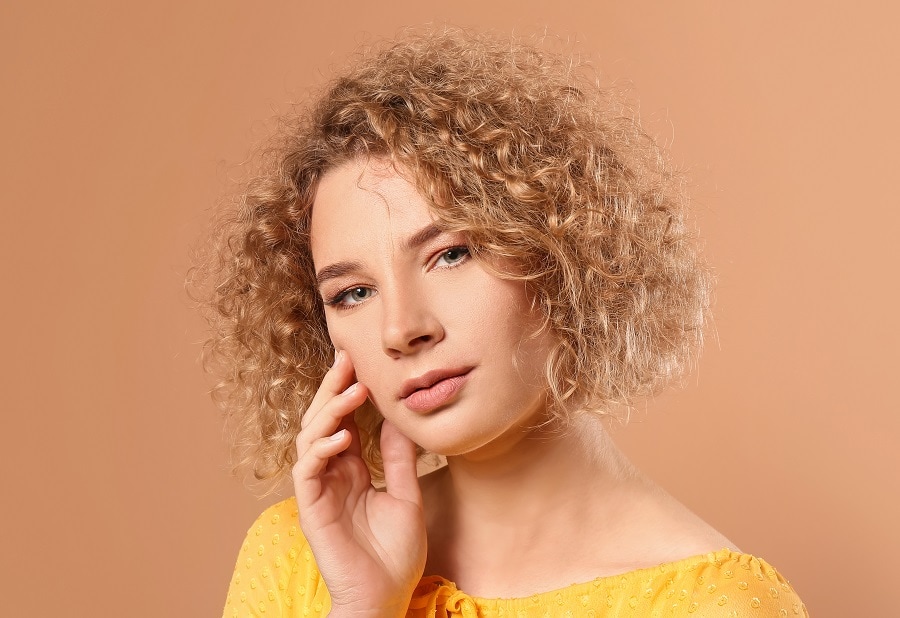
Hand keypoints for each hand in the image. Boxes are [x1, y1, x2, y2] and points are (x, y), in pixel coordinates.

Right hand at [292, 351, 426, 616]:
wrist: (385, 596)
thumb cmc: (395, 553)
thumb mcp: (406, 495)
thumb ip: (399, 459)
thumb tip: (399, 419)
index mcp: (352, 470)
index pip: (345, 422)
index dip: (349, 392)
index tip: (362, 363)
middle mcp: (332, 474)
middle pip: (324, 421)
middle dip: (334, 389)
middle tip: (348, 359)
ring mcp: (319, 489)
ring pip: (310, 438)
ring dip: (330, 413)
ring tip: (354, 391)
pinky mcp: (310, 507)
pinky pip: (307, 470)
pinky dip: (321, 450)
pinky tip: (342, 437)